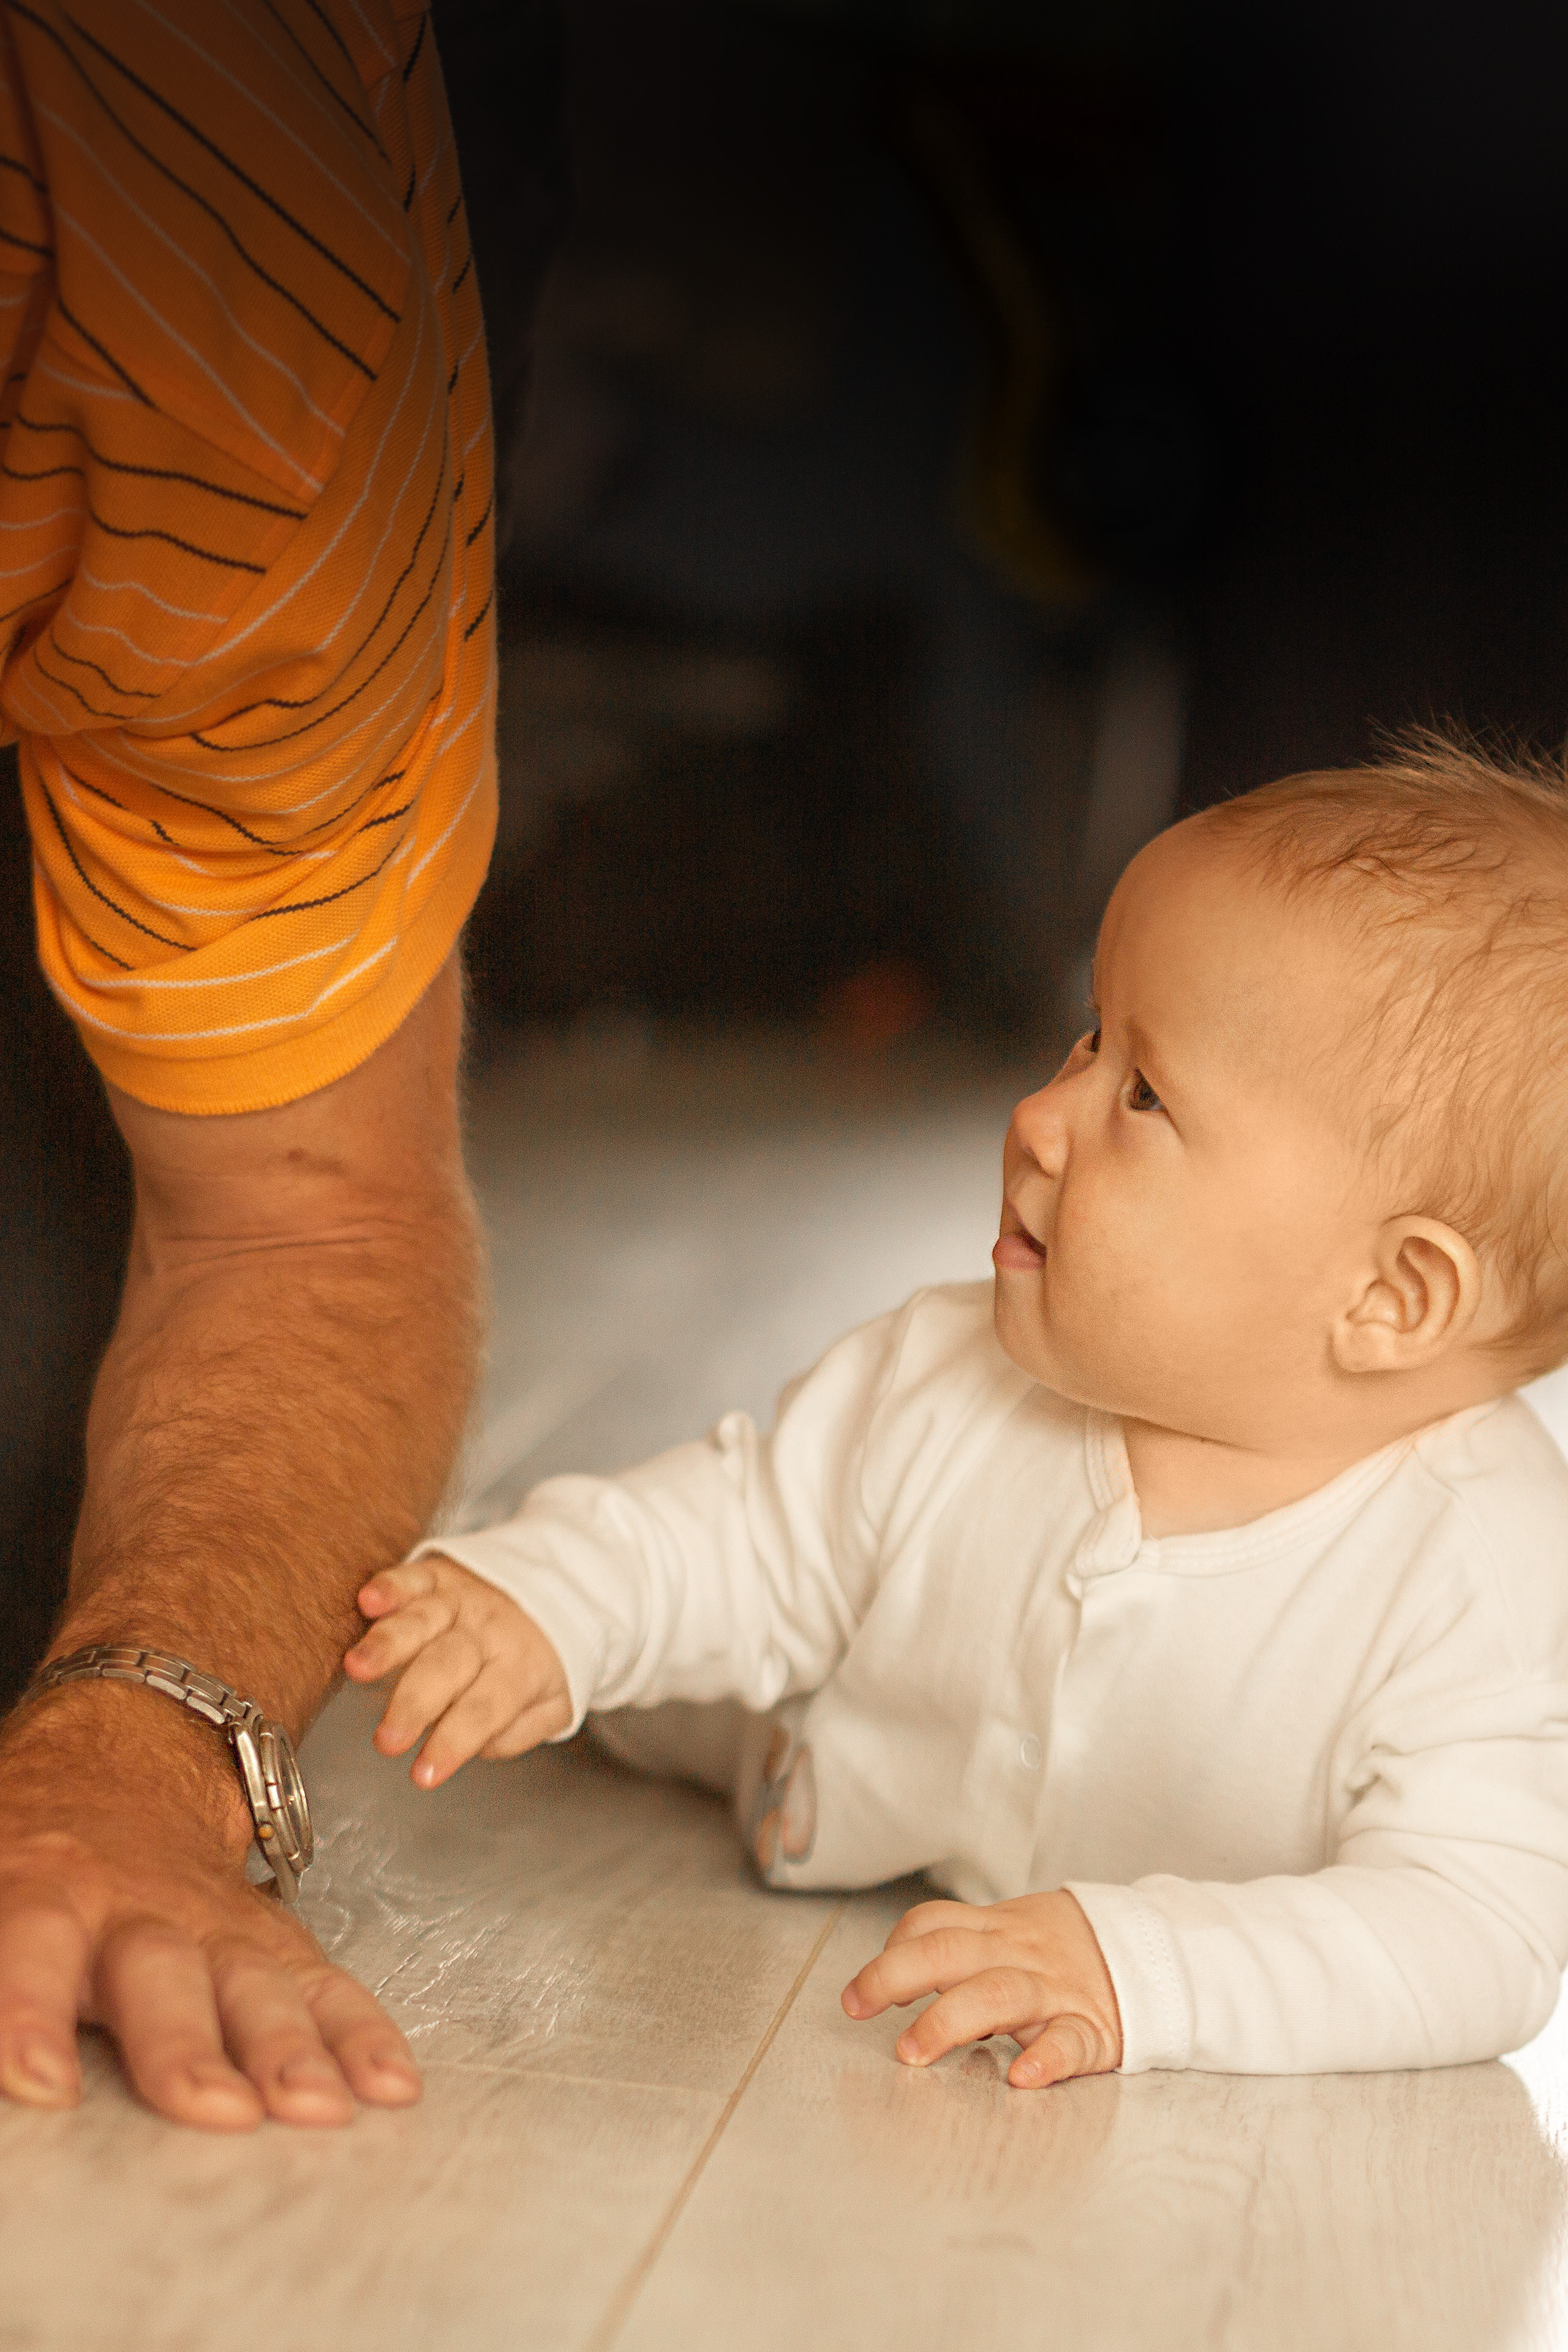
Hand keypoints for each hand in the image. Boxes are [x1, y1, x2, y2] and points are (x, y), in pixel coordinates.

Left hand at [0, 1686, 421, 2129]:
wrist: (125, 1749)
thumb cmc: (20, 1835)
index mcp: (36, 1887)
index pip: (28, 1953)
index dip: (27, 2018)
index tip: (34, 2085)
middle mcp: (131, 1907)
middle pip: (161, 1978)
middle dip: (189, 2048)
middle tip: (215, 2112)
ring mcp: (209, 1921)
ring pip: (254, 1983)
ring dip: (291, 2049)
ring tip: (322, 2109)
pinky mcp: (268, 1937)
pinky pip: (322, 1982)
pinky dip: (361, 2033)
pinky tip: (388, 2085)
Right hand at [344, 1554, 572, 1786]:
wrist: (564, 1587)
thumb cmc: (542, 1657)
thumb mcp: (556, 1703)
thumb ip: (518, 1732)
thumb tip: (475, 1746)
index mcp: (519, 1666)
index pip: (484, 1709)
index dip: (453, 1742)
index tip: (423, 1776)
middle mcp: (487, 1630)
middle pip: (447, 1666)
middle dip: (413, 1704)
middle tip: (387, 1739)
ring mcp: (461, 1599)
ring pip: (422, 1620)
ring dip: (388, 1643)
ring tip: (358, 1668)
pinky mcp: (439, 1575)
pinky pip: (413, 1577)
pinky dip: (391, 1585)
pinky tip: (370, 1601)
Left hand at [841, 1888, 1122, 2087]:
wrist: (1153, 1953)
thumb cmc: (1067, 1951)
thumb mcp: (1014, 1933)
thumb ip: (962, 1949)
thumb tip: (899, 1978)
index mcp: (998, 1931)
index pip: (934, 1924)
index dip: (891, 1951)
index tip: (859, 1992)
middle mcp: (1019, 1954)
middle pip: (949, 1953)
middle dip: (896, 1976)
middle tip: (858, 2007)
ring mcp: (1056, 1990)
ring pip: (999, 1993)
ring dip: (950, 2019)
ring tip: (913, 2051)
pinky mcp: (1093, 2029)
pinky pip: (1069, 2041)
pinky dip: (1046, 2058)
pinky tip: (1023, 2078)